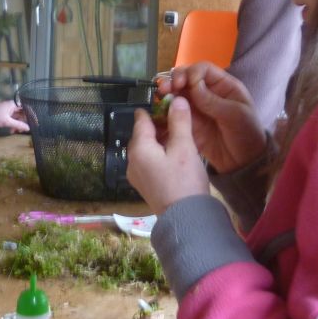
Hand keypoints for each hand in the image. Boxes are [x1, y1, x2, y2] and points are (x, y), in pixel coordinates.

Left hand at [0, 100, 29, 132]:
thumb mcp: (6, 122)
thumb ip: (18, 125)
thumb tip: (28, 128)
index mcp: (14, 105)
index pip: (27, 109)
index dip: (32, 116)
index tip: (35, 123)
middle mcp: (12, 107)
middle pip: (22, 114)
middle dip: (24, 122)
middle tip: (24, 130)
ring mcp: (8, 111)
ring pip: (17, 118)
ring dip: (17, 125)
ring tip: (15, 132)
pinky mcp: (3, 115)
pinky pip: (11, 120)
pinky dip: (12, 125)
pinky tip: (11, 130)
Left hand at [127, 96, 208, 214]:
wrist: (185, 219)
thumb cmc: (184, 180)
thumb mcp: (184, 147)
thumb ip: (179, 121)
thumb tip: (177, 99)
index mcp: (138, 148)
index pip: (141, 119)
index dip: (155, 108)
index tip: (169, 102)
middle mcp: (132, 161)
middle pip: (143, 134)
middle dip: (159, 124)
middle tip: (179, 118)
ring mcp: (137, 175)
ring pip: (147, 148)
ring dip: (161, 139)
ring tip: (181, 135)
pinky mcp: (145, 185)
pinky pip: (149, 161)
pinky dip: (160, 153)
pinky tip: (176, 154)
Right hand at [156, 63, 265, 173]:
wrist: (244, 162)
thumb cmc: (247, 134)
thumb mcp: (235, 115)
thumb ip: (213, 100)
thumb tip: (193, 85)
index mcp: (223, 86)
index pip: (203, 70)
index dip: (191, 73)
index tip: (184, 83)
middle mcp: (208, 92)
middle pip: (187, 78)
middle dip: (174, 80)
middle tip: (165, 88)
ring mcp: (197, 108)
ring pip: (178, 94)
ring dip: (168, 93)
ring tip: (160, 97)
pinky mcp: (189, 123)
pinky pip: (174, 113)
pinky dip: (165, 110)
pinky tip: (159, 112)